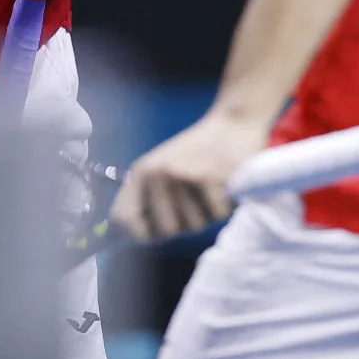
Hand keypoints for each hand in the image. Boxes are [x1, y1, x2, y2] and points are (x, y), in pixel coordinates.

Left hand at [109, 110, 272, 241]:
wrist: (234, 123)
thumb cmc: (200, 152)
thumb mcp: (164, 170)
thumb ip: (150, 200)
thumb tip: (137, 235)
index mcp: (141, 173)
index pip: (124, 220)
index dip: (144, 233)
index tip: (162, 227)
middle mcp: (155, 174)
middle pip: (167, 230)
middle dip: (186, 223)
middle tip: (197, 198)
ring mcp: (179, 176)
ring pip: (195, 226)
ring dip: (207, 213)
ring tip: (212, 186)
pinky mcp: (206, 178)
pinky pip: (217, 216)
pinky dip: (226, 204)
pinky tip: (226, 182)